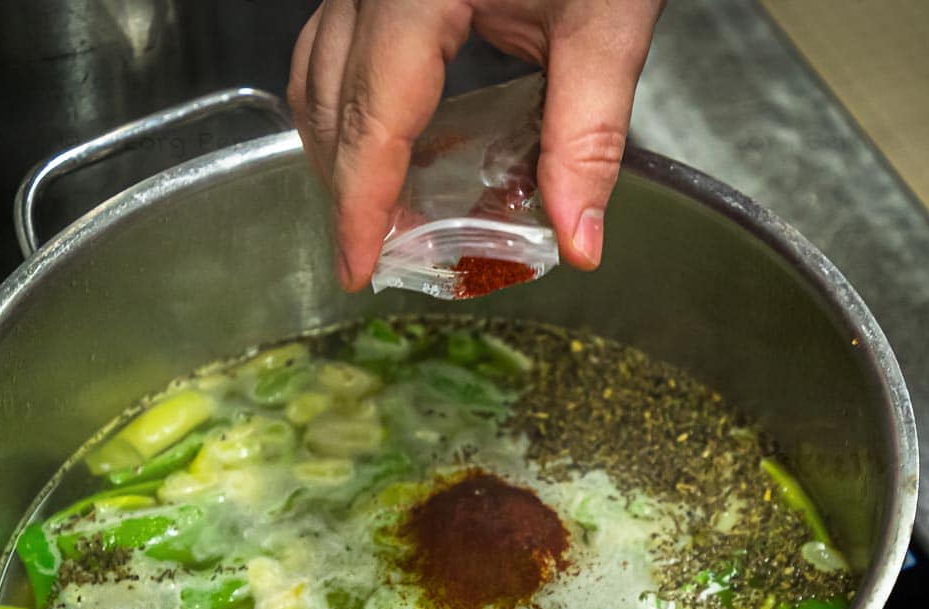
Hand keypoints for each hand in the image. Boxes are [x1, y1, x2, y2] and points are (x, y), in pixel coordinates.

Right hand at [288, 0, 665, 290]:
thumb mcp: (608, 21)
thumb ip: (589, 135)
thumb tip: (580, 240)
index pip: (373, 117)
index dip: (360, 202)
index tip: (356, 266)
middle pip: (328, 96)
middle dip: (345, 183)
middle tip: (376, 252)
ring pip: (320, 67)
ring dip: (342, 145)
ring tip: (383, 209)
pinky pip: (343, 41)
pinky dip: (358, 102)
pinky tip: (396, 141)